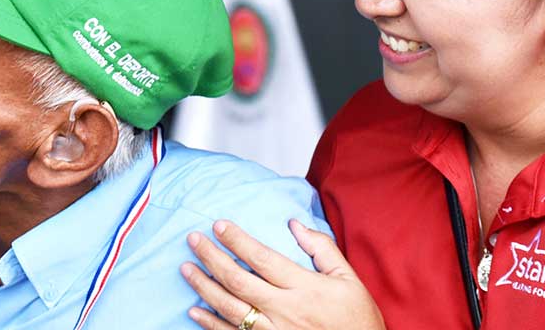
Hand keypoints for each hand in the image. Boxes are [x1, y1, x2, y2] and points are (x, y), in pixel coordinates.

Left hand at [179, 219, 383, 329]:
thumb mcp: (349, 279)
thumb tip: (294, 224)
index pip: (263, 258)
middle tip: (192, 240)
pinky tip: (195, 310)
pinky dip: (211, 323)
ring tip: (186, 269)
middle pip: (238, 280)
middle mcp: (286, 310)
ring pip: (230, 308)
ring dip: (204, 287)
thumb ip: (322, 249)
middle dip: (211, 257)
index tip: (218, 225)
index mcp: (306, 288)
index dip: (237, 240)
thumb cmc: (357, 318)